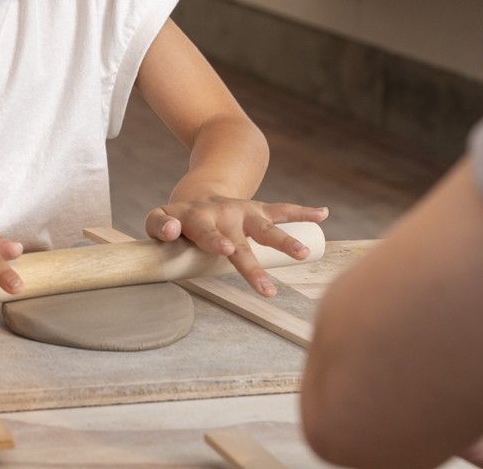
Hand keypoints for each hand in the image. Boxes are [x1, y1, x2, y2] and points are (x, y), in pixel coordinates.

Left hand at [145, 195, 327, 296]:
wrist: (198, 196)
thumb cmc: (178, 219)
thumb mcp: (159, 218)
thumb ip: (159, 226)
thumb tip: (171, 232)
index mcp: (198, 218)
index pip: (205, 231)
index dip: (214, 239)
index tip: (225, 249)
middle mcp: (224, 214)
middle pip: (240, 241)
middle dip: (253, 263)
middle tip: (266, 287)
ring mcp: (244, 212)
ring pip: (267, 228)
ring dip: (286, 240)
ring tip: (304, 253)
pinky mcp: (259, 210)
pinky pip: (283, 210)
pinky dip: (303, 212)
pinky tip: (323, 213)